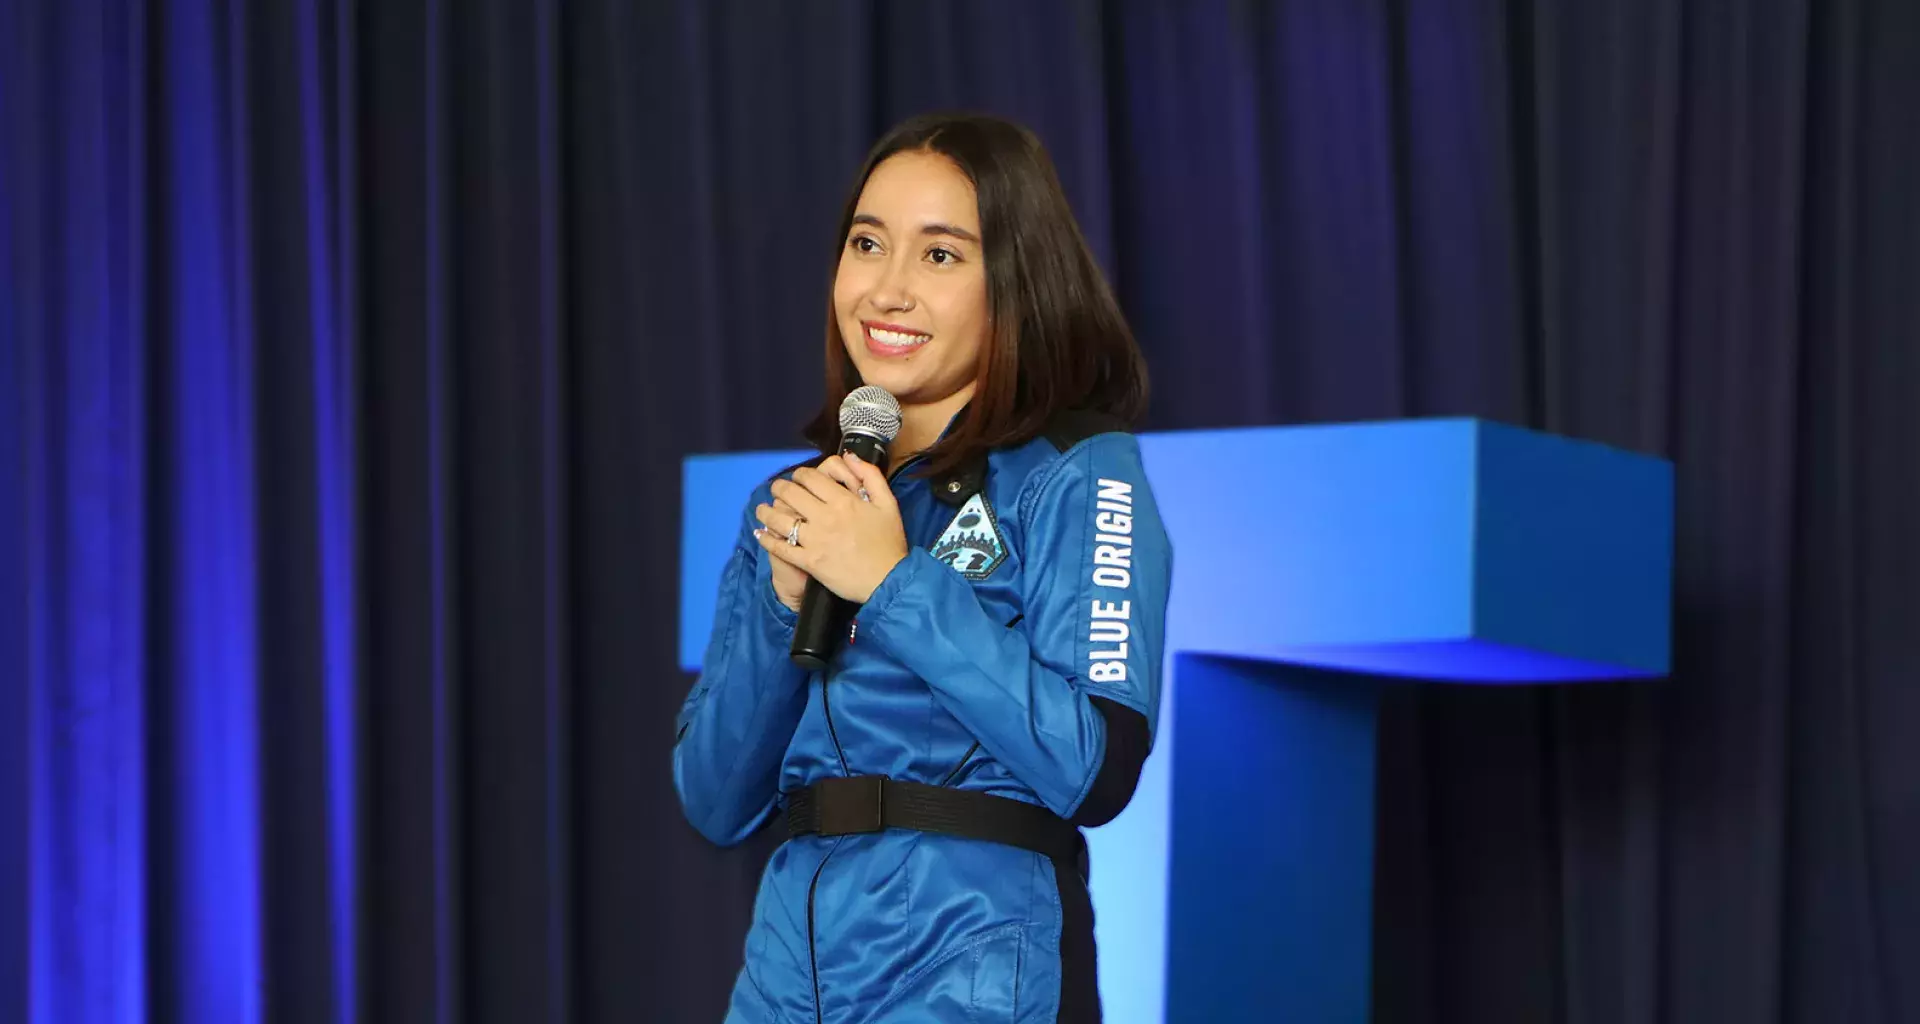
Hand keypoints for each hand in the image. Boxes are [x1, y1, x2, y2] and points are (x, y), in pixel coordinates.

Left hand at [753, 452, 906, 604]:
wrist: (889, 580)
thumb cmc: (889, 542)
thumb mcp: (888, 503)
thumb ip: (870, 476)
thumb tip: (849, 456)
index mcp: (843, 501)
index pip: (810, 478)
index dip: (799, 474)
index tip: (798, 478)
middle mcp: (825, 517)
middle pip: (790, 494)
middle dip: (780, 488)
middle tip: (777, 489)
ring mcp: (815, 540)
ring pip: (780, 520)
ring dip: (766, 512)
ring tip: (762, 510)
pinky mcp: (809, 561)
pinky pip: (781, 548)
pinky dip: (767, 540)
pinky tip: (760, 534)